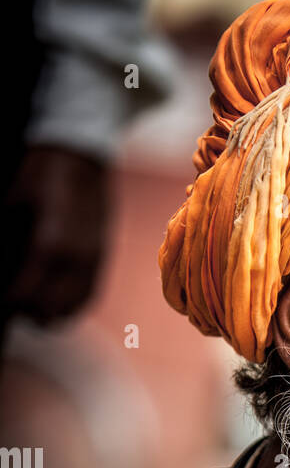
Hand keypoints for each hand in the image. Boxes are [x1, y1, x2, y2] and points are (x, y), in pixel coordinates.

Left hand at [3, 146, 110, 322]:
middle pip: (49, 310)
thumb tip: (2, 270)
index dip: (8, 304)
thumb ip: (8, 241)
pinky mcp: (101, 259)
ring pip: (70, 309)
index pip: (26, 294)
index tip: (0, 304)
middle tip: (11, 304)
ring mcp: (92, 261)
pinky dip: (68, 305)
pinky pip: (86, 296)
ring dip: (48, 312)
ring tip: (30, 305)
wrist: (80, 155)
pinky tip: (53, 298)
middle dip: (26, 311)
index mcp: (51, 244)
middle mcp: (75, 260)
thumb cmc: (41, 173)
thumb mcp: (14, 201)